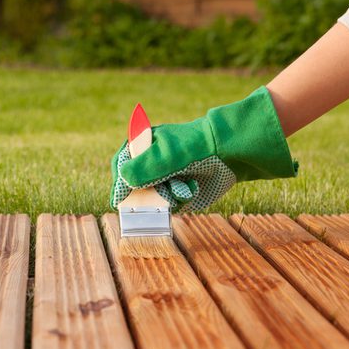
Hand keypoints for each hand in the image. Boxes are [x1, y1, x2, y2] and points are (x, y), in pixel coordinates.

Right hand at [110, 86, 297, 211]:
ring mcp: (165, 176)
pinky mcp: (179, 189)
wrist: (229, 153)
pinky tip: (191, 188)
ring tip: (185, 187)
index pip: (121, 165)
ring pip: (153, 197)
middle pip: (135, 186)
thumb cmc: (194, 148)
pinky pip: (170, 203)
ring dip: (168, 196)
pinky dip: (180, 199)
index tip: (119, 200)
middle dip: (148, 194)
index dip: (120, 183)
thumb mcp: (165, 156)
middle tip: (161, 195)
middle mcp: (152, 162)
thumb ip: (142, 168)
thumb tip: (123, 180)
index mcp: (143, 145)